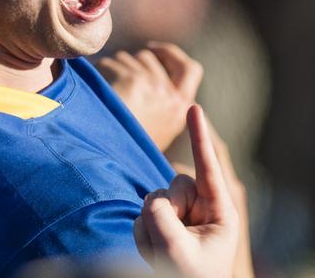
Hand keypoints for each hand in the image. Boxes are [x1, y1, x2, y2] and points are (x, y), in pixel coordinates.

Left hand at [97, 42, 202, 150]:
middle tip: (115, 79)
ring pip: (126, 58)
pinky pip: (108, 63)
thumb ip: (161, 102)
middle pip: (147, 56)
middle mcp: (169, 94)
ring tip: (104, 96)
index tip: (152, 49)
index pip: (191, 69)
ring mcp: (151, 85)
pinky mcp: (130, 81)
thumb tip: (152, 68)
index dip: (170, 54)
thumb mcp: (156, 127)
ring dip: (113, 68)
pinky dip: (99, 74)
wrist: (107, 159)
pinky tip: (95, 95)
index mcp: (180, 106)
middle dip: (130, 62)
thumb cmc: (125, 146)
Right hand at [134, 104, 238, 277]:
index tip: (194, 107)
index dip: (199, 136)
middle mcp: (200, 209)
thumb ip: (159, 215)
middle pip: (173, 187)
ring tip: (163, 255)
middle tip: (169, 247)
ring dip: (151, 229)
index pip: (207, 168)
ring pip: (153, 199)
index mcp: (219, 214)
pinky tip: (155, 253)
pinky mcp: (164, 223)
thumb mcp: (177, 250)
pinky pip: (142, 214)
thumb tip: (150, 199)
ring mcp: (181, 216)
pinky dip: (144, 236)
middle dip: (165, 213)